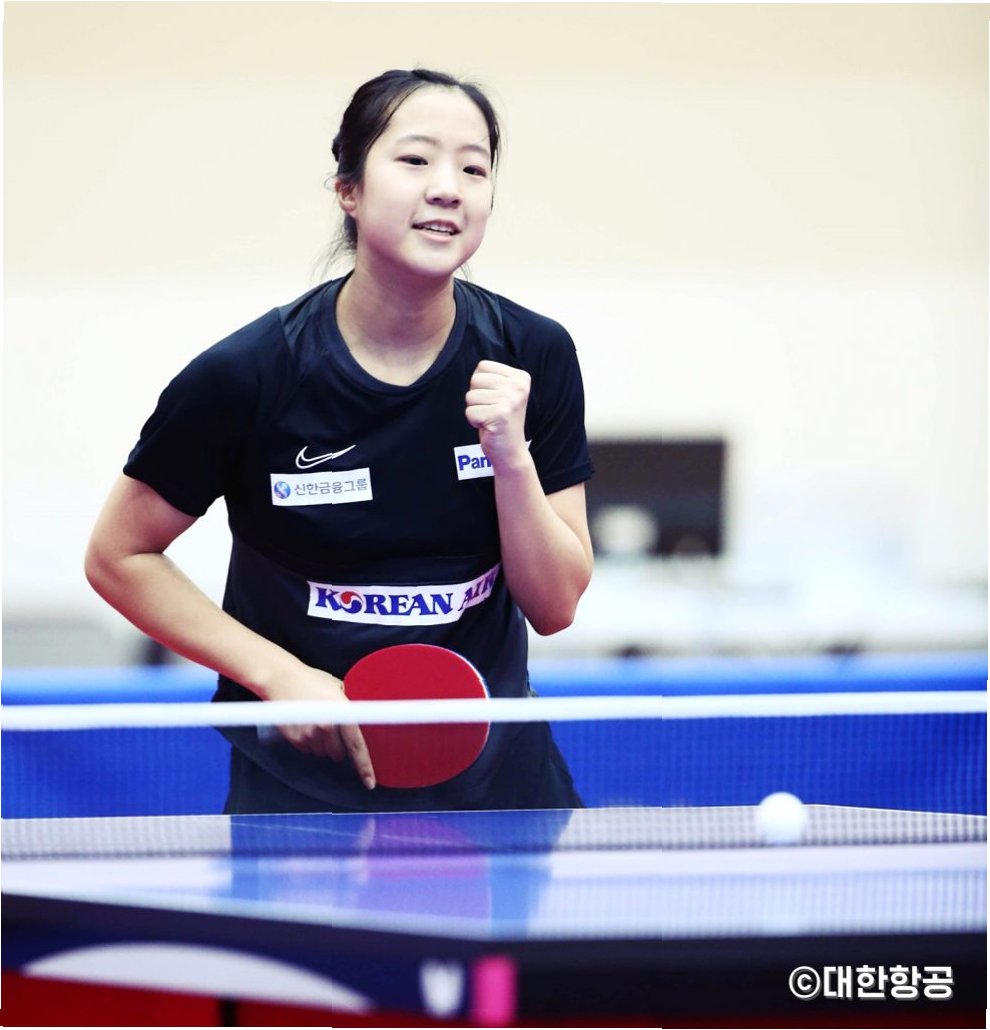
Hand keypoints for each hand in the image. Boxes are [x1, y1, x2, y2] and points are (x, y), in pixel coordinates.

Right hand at [264, 665, 375, 788]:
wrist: (281, 678)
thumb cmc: (312, 680)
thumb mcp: (338, 688)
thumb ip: (350, 706)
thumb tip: (362, 721)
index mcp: (342, 713)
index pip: (357, 746)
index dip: (365, 766)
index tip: (369, 783)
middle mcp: (327, 726)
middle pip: (339, 753)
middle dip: (339, 746)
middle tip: (332, 728)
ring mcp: (309, 734)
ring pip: (323, 752)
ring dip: (323, 743)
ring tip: (315, 720)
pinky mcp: (295, 738)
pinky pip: (308, 749)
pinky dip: (309, 741)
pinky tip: (305, 723)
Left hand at [465, 360, 530, 470]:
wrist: (511, 451)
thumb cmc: (501, 420)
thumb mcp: (504, 392)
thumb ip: (492, 377)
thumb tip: (476, 369)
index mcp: (521, 377)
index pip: (483, 366)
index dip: (481, 384)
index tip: (494, 398)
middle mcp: (518, 386)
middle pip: (475, 379)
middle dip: (476, 397)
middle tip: (491, 410)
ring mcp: (510, 400)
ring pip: (470, 396)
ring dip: (475, 410)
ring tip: (490, 418)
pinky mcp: (499, 415)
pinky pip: (469, 412)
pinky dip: (474, 422)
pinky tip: (488, 426)